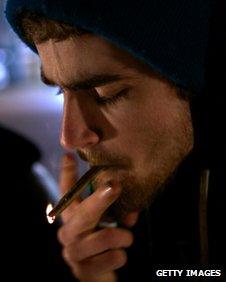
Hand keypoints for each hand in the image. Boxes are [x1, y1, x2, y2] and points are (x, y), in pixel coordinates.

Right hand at [57, 154, 138, 281]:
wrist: (100, 276)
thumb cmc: (106, 243)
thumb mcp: (110, 223)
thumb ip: (118, 213)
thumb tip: (130, 212)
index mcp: (74, 217)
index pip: (67, 193)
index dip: (67, 174)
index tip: (69, 155)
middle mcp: (68, 232)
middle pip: (82, 213)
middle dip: (100, 199)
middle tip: (115, 186)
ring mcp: (73, 252)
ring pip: (103, 238)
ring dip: (122, 237)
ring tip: (126, 238)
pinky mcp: (82, 271)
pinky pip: (111, 258)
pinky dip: (120, 256)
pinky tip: (118, 256)